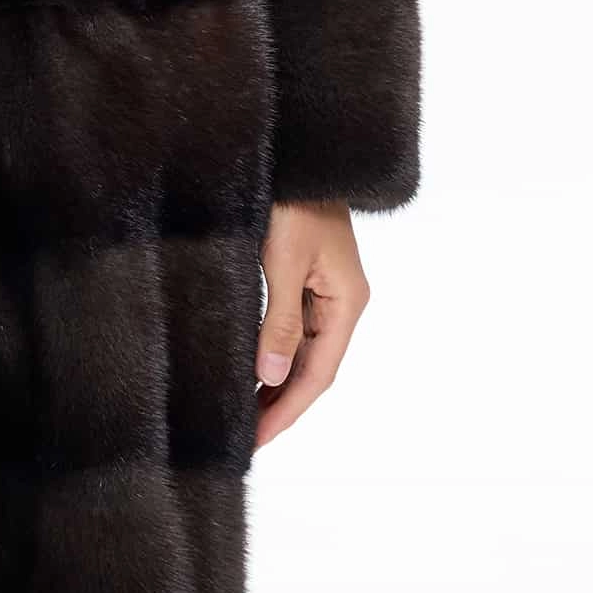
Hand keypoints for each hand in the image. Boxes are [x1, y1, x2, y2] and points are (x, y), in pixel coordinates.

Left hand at [253, 199, 370, 449]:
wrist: (295, 154)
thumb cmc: (293, 200)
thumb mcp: (284, 261)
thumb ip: (280, 320)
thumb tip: (272, 375)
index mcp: (347, 301)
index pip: (320, 372)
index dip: (289, 409)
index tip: (259, 437)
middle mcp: (340, 300)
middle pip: (313, 366)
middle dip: (281, 402)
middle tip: (245, 436)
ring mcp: (323, 288)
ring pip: (302, 349)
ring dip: (276, 380)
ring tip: (245, 412)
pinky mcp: (304, 275)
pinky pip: (291, 325)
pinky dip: (273, 349)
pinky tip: (251, 367)